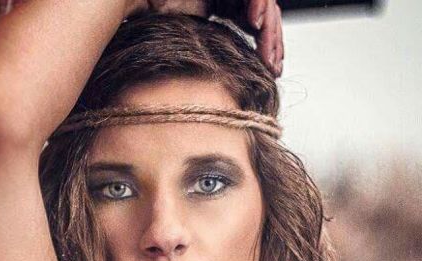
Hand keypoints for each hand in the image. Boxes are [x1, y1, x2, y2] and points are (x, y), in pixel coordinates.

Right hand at [143, 0, 283, 76]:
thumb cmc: (153, 17)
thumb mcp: (191, 40)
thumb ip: (211, 51)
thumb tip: (225, 86)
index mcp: (222, 4)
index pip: (253, 23)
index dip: (265, 45)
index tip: (271, 68)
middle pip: (262, 14)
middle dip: (272, 42)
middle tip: (274, 67)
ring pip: (262, 3)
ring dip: (269, 29)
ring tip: (268, 54)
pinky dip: (258, 4)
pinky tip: (256, 24)